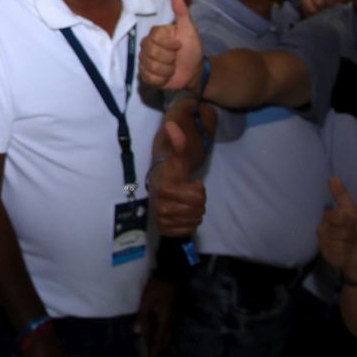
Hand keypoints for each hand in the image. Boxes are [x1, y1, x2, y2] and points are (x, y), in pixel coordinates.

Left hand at [134, 277, 176, 356]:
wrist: (174, 274)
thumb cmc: (158, 287)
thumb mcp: (147, 300)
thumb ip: (142, 316)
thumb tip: (137, 332)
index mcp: (164, 322)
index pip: (157, 343)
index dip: (152, 356)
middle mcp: (170, 323)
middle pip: (163, 342)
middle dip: (156, 353)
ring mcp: (173, 318)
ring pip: (166, 336)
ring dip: (159, 345)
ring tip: (152, 352)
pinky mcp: (174, 313)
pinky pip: (168, 329)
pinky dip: (162, 336)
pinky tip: (157, 335)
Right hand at [141, 0, 203, 91]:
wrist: (194, 71)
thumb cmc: (192, 49)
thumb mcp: (189, 30)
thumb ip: (182, 12)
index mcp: (156, 34)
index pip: (155, 38)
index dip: (169, 45)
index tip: (179, 46)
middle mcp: (147, 46)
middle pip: (151, 53)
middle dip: (169, 59)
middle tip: (176, 58)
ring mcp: (144, 61)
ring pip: (150, 66)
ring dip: (166, 70)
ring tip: (172, 68)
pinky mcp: (144, 75)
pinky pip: (148, 77)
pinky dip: (161, 79)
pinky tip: (167, 76)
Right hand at [150, 121, 205, 236]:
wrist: (158, 182)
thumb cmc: (169, 168)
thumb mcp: (175, 153)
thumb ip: (177, 141)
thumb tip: (172, 125)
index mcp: (165, 188)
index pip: (197, 196)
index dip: (198, 190)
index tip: (191, 182)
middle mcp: (161, 205)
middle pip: (198, 209)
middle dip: (198, 201)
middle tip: (190, 193)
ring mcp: (162, 218)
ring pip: (194, 220)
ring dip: (195, 211)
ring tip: (187, 203)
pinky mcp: (165, 229)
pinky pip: (187, 230)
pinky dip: (189, 223)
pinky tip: (184, 214)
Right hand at [317, 176, 356, 280]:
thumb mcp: (353, 212)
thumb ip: (342, 196)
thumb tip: (333, 177)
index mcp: (328, 217)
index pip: (332, 216)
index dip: (345, 221)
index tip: (352, 224)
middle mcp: (321, 229)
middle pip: (335, 230)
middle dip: (348, 234)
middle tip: (352, 235)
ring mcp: (322, 243)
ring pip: (335, 242)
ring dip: (348, 244)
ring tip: (349, 245)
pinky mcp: (325, 255)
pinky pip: (336, 253)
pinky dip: (346, 253)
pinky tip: (346, 253)